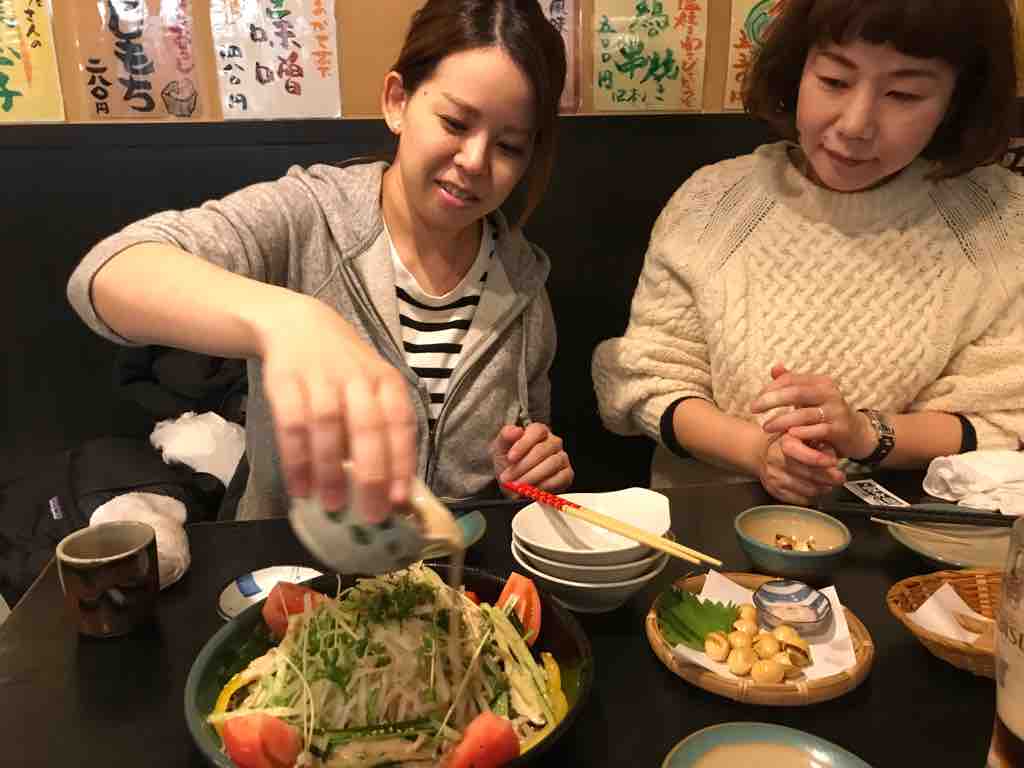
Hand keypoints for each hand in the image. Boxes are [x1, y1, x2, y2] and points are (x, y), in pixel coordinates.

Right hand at [258, 296, 416, 522]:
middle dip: (372, 475)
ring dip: (330, 471)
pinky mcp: (286, 381)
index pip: (401, 423)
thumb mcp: (371, 390)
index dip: (402, 462)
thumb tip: (393, 493)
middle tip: (370, 516)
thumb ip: (382, 432)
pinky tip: (300, 488)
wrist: (296, 325)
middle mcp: (358, 378)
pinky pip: (292, 425)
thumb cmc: (344, 371)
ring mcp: (321, 377)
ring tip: (333, 507)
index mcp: (387, 382)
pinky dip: (296, 460)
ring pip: (329, 427)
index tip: (399, 500)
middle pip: (369, 427)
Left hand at [490, 423, 573, 492]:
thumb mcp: (501, 448)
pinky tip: (532, 490)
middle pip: (542, 450)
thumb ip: (506, 436)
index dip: (523, 444)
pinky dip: (544, 485)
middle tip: (508, 477)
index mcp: (539, 431)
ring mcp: (562, 458)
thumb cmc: (509, 462)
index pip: (536, 431)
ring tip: (517, 485)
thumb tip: (515, 430)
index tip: (510, 458)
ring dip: (532, 476)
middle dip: (523, 466)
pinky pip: (560, 478)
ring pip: (552, 464)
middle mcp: (553, 442)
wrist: (513, 483)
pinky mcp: (567, 474)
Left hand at [751, 363, 875, 459]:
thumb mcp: (809, 396)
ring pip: (805, 414)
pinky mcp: (840, 429)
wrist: (855, 433)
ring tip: (766, 427)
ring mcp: (836, 411)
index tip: (756, 400)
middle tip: (753, 409)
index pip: (790, 380)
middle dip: (772, 400)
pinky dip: (803, 433)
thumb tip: (775, 367)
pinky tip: (789, 436)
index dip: (770, 388)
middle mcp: (829, 393)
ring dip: (782, 421)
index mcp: (819, 382)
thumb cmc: (825, 413)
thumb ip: (791, 382)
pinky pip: (818, 430)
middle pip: (796, 393)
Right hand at [756, 432, 845, 505]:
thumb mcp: (804, 434)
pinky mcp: (773, 489)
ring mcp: (774, 476)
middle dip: (828, 477)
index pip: (802, 453)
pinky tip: (816, 490)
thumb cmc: (789, 443)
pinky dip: (811, 497)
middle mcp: (776, 459)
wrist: (763, 453)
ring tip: (829, 484)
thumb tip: (832, 456)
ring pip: (805, 488)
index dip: (819, 459)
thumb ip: (819, 443)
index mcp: (785, 442)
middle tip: (840, 478)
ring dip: (821, 488)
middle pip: (807, 473)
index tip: (834, 462)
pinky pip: (798, 499)